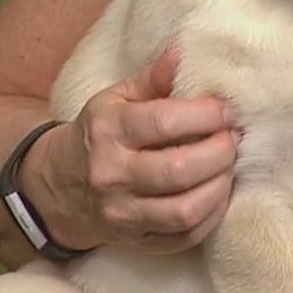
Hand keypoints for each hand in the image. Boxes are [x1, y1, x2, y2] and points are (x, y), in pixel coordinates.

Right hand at [61, 46, 238, 253]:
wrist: (59, 187)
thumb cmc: (100, 134)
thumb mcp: (116, 98)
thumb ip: (154, 77)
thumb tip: (184, 51)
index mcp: (108, 130)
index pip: (163, 122)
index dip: (206, 115)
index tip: (227, 111)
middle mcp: (111, 175)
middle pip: (178, 170)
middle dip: (219, 153)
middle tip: (234, 139)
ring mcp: (122, 214)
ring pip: (184, 210)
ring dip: (220, 186)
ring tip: (229, 165)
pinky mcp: (135, 241)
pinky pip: (185, 236)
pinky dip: (212, 215)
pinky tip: (218, 192)